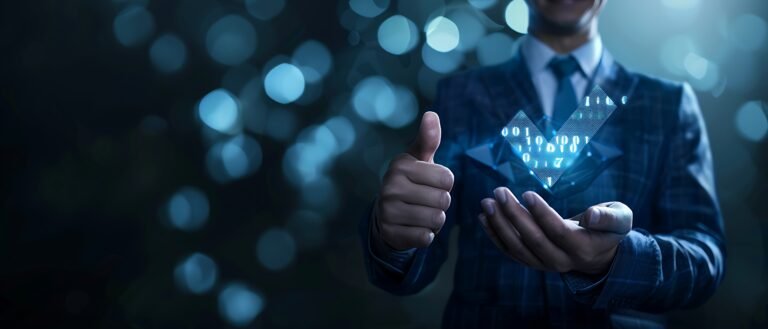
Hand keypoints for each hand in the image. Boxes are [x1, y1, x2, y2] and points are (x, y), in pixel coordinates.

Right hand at [374, 112, 454, 250]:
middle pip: (443, 199)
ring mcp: (388, 211)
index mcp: (400, 165)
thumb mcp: (419, 159)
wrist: (386, 214)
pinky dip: (426, 235)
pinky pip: (426, 237)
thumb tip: (431, 114)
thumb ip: (428, 139)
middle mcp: (390, 186)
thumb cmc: (411, 181)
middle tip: (426, 201)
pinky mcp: (391, 233)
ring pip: (436, 219)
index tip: (430, 183)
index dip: (445, 183)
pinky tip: (414, 227)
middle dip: (441, 203)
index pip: (447, 178)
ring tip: (421, 213)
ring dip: (435, 219)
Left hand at [478, 187, 631, 273]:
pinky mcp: (532, 261)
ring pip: (518, 248)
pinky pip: (510, 251)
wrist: (599, 252)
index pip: (558, 231)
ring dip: (499, 225)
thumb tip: (590, 215)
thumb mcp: (620, 219)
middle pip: (533, 239)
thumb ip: (609, 217)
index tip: (527, 193)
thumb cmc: (609, 227)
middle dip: (514, 215)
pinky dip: (495, 235)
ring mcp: (544, 264)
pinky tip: (484, 217)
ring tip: (486, 203)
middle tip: (499, 192)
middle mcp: (562, 261)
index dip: (541, 213)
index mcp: (583, 249)